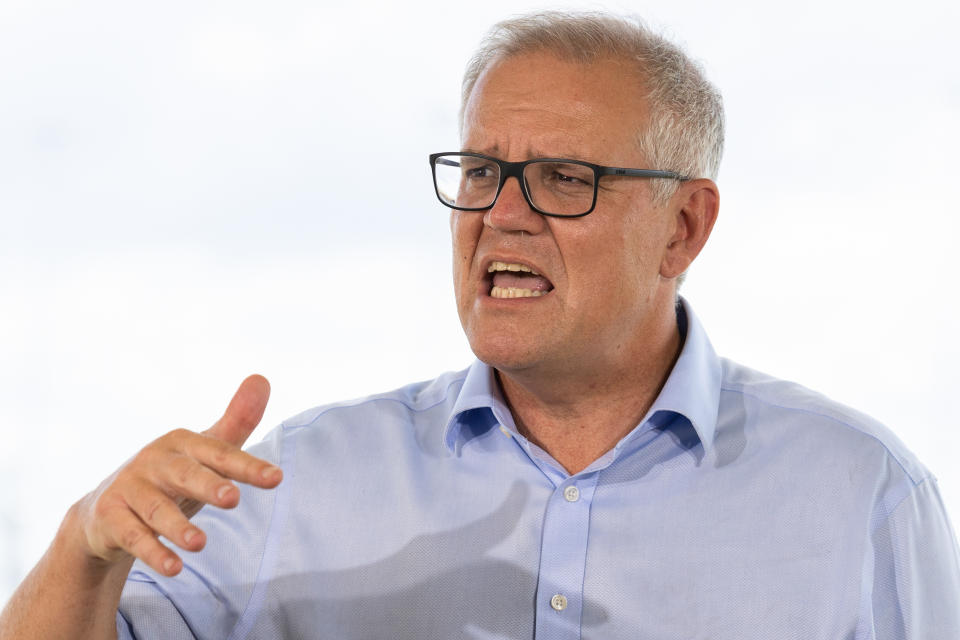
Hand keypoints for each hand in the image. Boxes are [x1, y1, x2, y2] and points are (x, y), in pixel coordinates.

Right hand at [73, 375, 282, 576]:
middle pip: (184, 473)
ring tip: (200, 543)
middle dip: (208, 485)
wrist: (105, 512)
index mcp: (182, 443)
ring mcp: (129, 488)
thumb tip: (263, 378)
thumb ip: (236, 422)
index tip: (277, 478)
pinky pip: (132, 536)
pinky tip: (174, 568)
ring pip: (155, 508)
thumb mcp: (203, 452)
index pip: (219, 453)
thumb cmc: (170, 478)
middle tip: (233, 499)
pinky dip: (153, 552)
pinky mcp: (110, 517)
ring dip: (177, 526)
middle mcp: (155, 461)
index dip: (248, 466)